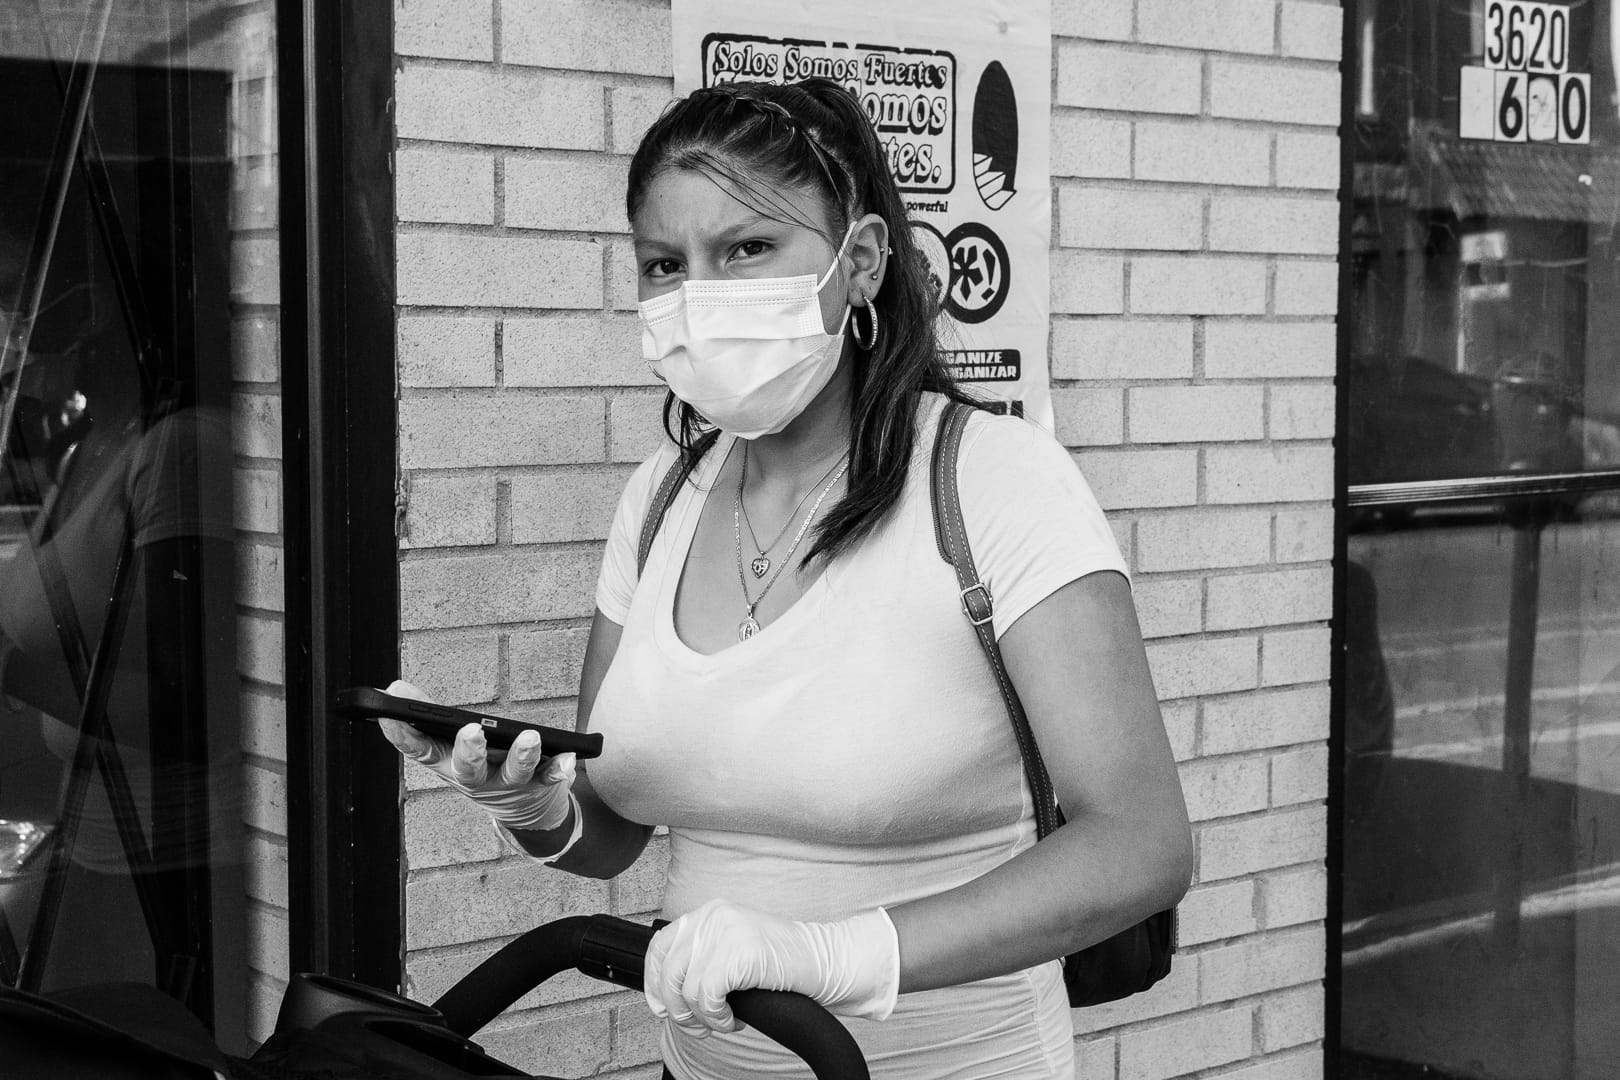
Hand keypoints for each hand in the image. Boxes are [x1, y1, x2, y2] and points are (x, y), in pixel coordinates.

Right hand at [375, 679, 575, 831]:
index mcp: (449, 765)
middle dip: (469, 751)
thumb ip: (426, 715)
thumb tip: (394, 688)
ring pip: (514, 773)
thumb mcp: (450, 745)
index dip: (403, 737)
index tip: (391, 715)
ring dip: (522, 755)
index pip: (421, 752)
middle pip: (469, 769)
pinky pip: (551, 778)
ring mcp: (509, 785)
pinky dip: (559, 769)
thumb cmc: (480, 767)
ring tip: (529, 738)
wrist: (523, 812)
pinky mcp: (539, 786)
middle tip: (471, 732)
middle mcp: (477, 779)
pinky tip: (569, 757)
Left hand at [644, 899, 898, 1034]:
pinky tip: (735, 1019)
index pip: (659, 946)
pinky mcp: (740, 951)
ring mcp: (726, 931)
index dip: (654, 983)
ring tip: (726, 1021)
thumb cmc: (780, 965)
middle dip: (679, 1011)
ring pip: (687, 990)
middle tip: (700, 1026)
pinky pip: (708, 997)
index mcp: (708, 913)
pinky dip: (717, 1018)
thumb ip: (702, 959)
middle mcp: (713, 915)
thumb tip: (665, 995)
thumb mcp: (733, 950)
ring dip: (704, 1019)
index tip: (662, 1007)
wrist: (824, 962)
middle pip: (669, 973)